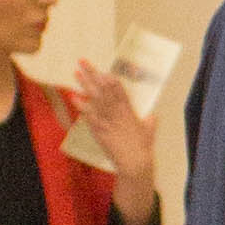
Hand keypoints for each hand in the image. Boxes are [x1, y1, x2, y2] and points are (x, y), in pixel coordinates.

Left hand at [70, 58, 158, 210]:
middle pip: (103, 90)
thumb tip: (151, 115)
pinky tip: (73, 96)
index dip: (110, 79)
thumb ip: (149, 121)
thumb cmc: (142, 148)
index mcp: (129, 111)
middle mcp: (117, 113)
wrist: (134, 163)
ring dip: (84, 85)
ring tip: (76, 73)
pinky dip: (81, 105)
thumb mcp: (149, 131)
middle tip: (83, 62)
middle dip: (93, 75)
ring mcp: (107, 121)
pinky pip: (88, 115)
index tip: (103, 70)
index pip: (119, 91)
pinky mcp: (99, 130)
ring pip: (95, 99)